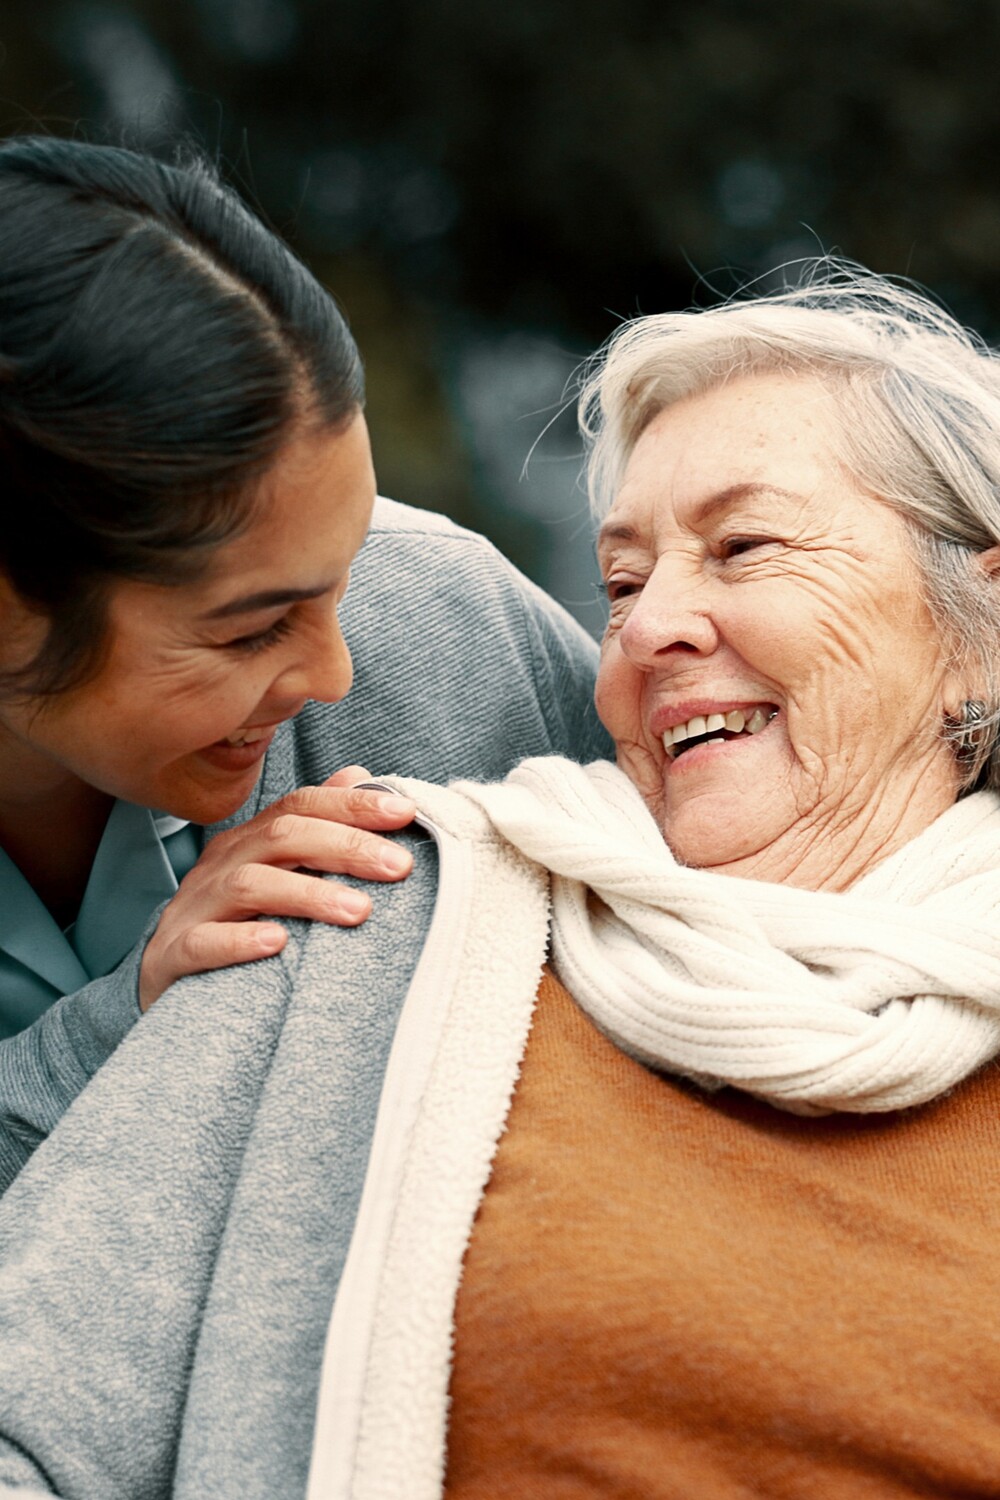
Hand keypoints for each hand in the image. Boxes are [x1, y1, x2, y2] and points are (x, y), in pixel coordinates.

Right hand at [138, 766, 415, 1009]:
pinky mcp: (172, 956)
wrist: (164, 982)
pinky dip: (239, 941)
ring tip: (359, 911)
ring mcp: (194, 908)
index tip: (406, 813)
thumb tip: (361, 774)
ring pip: (249, 886)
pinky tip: (277, 943)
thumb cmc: (236, 923)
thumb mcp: (278, 873)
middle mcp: (221, 865)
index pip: (301, 806)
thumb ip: (318, 826)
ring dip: (308, 895)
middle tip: (400, 867)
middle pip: (283, 837)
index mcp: (250, 842)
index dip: (352, 805)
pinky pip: (202, 943)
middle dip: (346, 846)